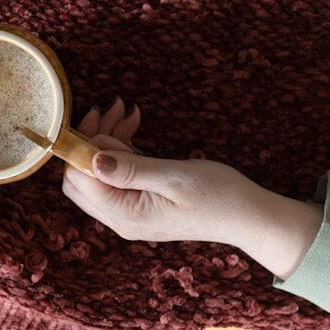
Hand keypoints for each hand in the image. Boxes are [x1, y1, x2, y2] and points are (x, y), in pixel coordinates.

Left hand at [64, 105, 322, 278]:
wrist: (250, 217)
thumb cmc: (219, 197)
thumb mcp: (173, 177)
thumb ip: (130, 168)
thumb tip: (92, 158)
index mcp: (125, 215)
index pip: (79, 179)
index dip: (81, 146)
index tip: (98, 116)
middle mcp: (121, 219)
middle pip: (83, 177)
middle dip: (91, 139)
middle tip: (110, 110)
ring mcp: (130, 213)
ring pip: (100, 172)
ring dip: (108, 139)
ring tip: (127, 111)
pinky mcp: (141, 205)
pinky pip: (118, 175)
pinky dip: (123, 150)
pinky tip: (135, 128)